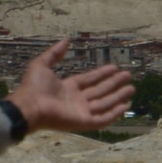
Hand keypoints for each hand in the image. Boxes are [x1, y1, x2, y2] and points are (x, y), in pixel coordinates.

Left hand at [9, 40, 134, 135]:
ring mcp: (81, 112)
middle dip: (114, 83)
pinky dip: (115, 113)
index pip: (90, 80)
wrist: (30, 106)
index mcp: (68, 88)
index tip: (115, 67)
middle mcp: (77, 100)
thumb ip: (55, 53)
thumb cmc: (33, 86)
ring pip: (105, 103)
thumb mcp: (42, 64)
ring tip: (131, 88)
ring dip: (118, 96)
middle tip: (128, 76)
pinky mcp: (84, 122)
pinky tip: (125, 105)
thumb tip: (66, 40)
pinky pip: (103, 119)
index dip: (102, 74)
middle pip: (100, 91)